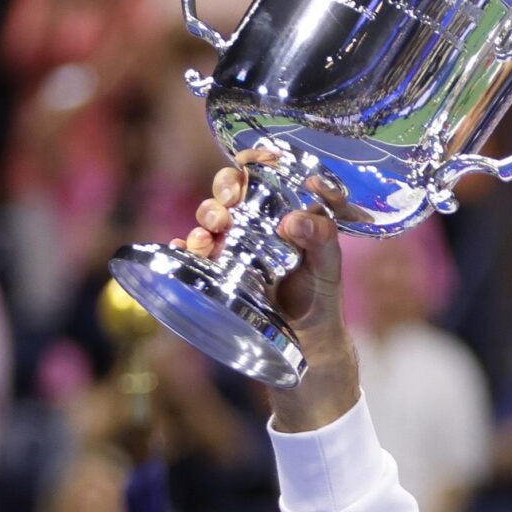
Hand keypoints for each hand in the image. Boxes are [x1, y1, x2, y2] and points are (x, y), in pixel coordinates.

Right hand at [181, 153, 360, 430]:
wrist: (302, 352)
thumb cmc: (319, 305)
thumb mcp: (328, 273)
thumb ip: (323, 243)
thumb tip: (294, 219)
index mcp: (287, 216)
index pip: (270, 174)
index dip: (259, 159)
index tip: (255, 159)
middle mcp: (257, 226)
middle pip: (232, 190)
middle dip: (225, 188)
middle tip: (228, 204)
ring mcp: (233, 248)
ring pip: (210, 218)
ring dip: (205, 218)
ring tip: (209, 235)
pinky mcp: (215, 273)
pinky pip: (190, 253)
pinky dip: (183, 247)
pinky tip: (185, 250)